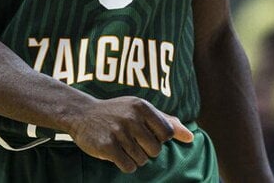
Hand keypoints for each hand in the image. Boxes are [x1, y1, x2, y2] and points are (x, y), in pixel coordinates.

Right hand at [65, 96, 193, 172]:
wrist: (82, 114)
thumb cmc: (117, 112)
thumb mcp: (141, 110)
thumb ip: (167, 121)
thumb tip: (191, 137)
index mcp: (142, 106)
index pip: (168, 133)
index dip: (159, 138)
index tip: (146, 134)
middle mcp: (132, 117)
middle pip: (156, 150)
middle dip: (146, 150)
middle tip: (132, 141)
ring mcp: (119, 132)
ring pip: (142, 160)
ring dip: (134, 157)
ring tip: (122, 145)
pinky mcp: (107, 146)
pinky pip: (129, 166)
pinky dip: (125, 164)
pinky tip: (116, 154)